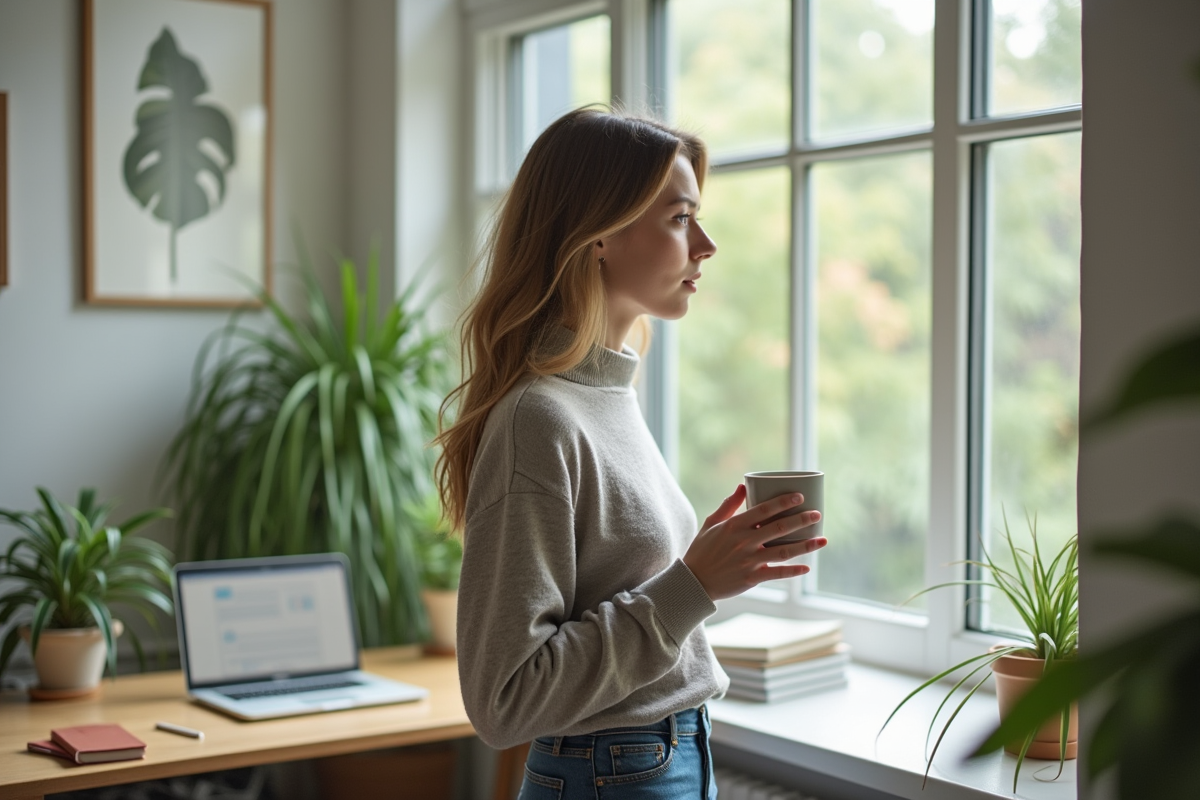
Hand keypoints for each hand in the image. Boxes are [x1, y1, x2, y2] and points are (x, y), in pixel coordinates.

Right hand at [683, 484, 826, 601]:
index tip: (800, 496)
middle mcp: (744, 542)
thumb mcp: (711, 523)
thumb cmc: (702, 550)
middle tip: (817, 514)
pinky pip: (776, 574)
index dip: (783, 502)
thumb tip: (743, 485)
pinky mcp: (751, 578)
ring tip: (822, 540)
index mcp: (734, 525)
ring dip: (805, 545)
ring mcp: (748, 561)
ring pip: (783, 551)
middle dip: (801, 520)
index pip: (763, 510)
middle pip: (778, 528)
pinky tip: (806, 568)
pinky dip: (792, 571)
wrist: (694, 581)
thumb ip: (728, 505)